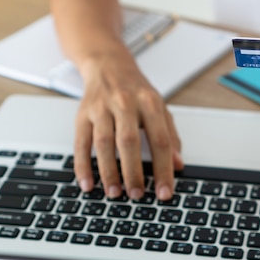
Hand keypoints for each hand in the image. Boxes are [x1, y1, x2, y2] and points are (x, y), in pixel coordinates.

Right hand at [73, 47, 182, 200]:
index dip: (164, 169)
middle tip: (137, 195)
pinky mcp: (82, 114)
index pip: (160, 140)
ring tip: (114, 193)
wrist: (108, 65)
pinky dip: (83, 165)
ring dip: (108, 171)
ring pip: (103, 143)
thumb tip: (178, 165)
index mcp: (149, 103)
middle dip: (133, 171)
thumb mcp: (159, 108)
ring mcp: (101, 108)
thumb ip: (170, 136)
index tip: (164, 192)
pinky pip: (81, 143)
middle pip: (129, 141)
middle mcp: (125, 103)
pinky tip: (87, 183)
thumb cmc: (136, 91)